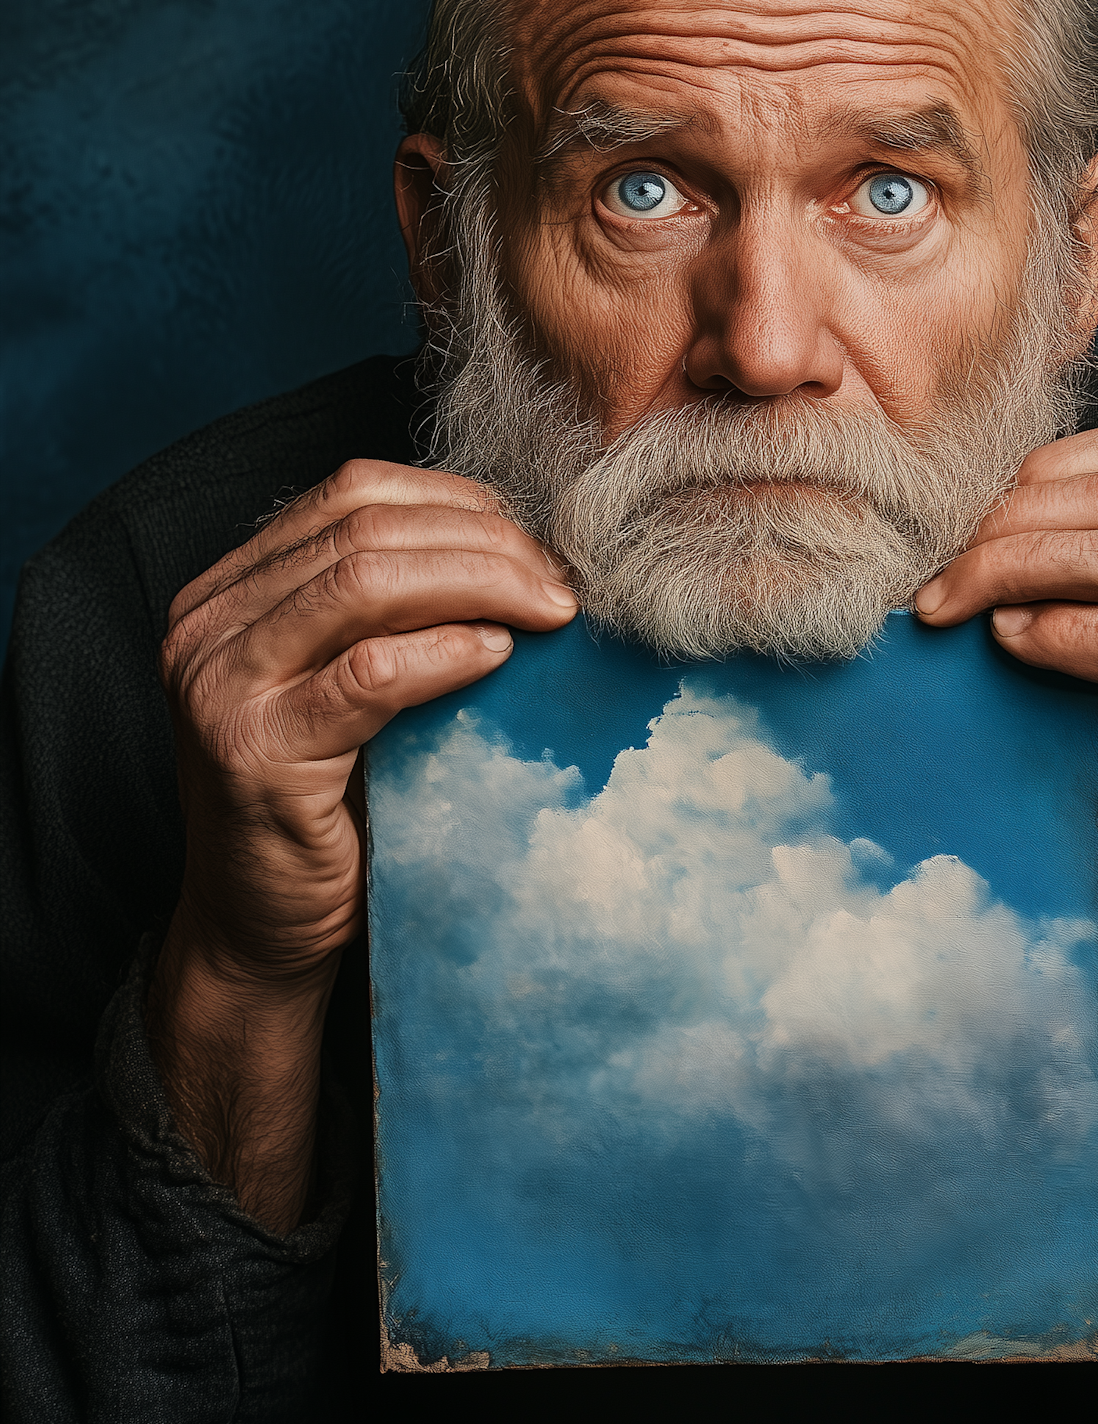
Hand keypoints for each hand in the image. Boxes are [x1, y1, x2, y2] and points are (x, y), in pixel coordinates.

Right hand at [148, 460, 576, 1228]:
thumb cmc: (330, 805)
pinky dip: (447, 653)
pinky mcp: (252, 751)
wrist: (261, 931)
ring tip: (550, 612)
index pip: (354, 492)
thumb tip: (528, 550)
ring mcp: (218, 684)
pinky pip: (369, 674)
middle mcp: (206, 622)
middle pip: (365, 527)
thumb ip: (400, 611)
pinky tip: (501, 657)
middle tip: (564, 585)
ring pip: (366, 582)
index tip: (540, 543)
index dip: (461, 504)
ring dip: (481, 584)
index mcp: (230, 588)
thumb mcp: (353, 683)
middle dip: (485, 543)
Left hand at [914, 422, 1097, 947]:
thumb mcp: (1090, 637)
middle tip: (933, 579)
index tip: (954, 529)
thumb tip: (955, 515)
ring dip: (1013, 572)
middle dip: (1004, 528)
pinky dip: (1056, 632)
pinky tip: (1008, 644)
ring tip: (951, 608)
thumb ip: (1065, 569)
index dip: (1031, 478)